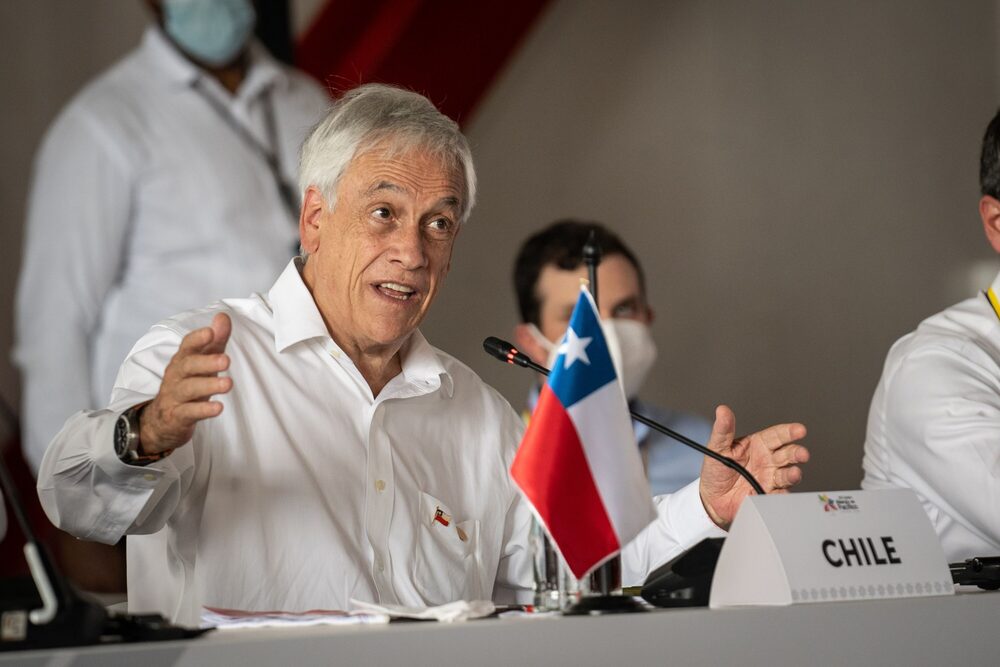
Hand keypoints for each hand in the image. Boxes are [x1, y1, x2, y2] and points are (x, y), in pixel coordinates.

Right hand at [139, 313, 232, 454]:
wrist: (162, 420)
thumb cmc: (188, 383)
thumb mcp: (202, 361)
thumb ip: (215, 341)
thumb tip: (223, 316)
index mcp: (183, 359)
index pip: (187, 345)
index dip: (198, 339)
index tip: (211, 332)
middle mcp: (176, 376)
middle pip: (188, 366)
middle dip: (206, 362)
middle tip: (226, 360)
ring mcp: (175, 396)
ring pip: (189, 389)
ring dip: (209, 386)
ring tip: (228, 384)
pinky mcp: (178, 416)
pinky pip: (189, 412)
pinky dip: (203, 410)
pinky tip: (218, 407)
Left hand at [699, 405, 808, 528]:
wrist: (712, 498)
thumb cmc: (716, 469)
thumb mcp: (717, 448)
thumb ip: (723, 430)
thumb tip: (723, 410)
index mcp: (759, 444)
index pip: (777, 435)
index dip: (790, 432)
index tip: (800, 430)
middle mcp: (768, 460)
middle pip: (788, 454)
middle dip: (797, 453)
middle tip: (802, 454)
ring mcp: (770, 478)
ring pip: (787, 475)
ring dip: (793, 474)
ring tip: (793, 473)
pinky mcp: (767, 495)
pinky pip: (778, 495)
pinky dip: (782, 495)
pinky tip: (781, 493)